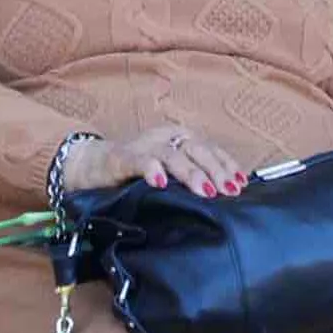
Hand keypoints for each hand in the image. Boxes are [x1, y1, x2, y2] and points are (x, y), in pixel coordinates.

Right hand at [68, 124, 249, 196]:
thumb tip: (222, 194)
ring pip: (173, 155)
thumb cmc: (135, 171)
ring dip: (191, 173)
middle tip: (229, 191)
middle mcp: (165, 137)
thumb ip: (189, 177)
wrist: (91, 165)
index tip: (241, 183)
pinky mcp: (122, 158)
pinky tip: (161, 183)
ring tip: (206, 191)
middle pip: (196, 149)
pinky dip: (152, 170)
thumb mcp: (167, 171)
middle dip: (215, 170)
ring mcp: (144, 146)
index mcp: (179, 138)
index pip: (209, 148)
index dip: (226, 164)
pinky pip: (139, 162)